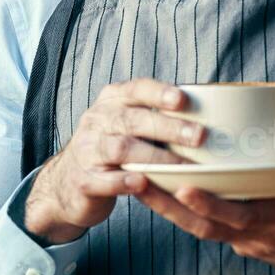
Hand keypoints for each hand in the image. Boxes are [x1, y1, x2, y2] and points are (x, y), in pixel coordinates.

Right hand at [24, 78, 206, 244]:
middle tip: (199, 136)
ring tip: (184, 166)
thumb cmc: (110, 150)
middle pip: (133, 119)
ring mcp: (87, 151)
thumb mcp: (125, 124)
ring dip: (156, 157)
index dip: (159, 93)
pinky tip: (145, 184)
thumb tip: (209, 111)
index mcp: (110, 102)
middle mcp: (97, 121)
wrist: (65, 184)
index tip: (183, 100)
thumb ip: (154, 116)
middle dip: (168, 127)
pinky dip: (126, 181)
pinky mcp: (84, 180)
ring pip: (122, 149)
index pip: (135, 90)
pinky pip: (105, 180)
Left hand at [134, 140, 274, 274]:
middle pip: (205, 226)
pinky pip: (209, 228)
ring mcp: (250, 243)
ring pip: (201, 229)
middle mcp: (260, 236)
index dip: (211, 204)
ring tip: (137, 183)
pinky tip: (163, 191)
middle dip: (169, 206)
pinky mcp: (245, 242)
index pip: (240, 216)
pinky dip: (184, 213)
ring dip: (168, 210)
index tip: (184, 185)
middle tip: (137, 182)